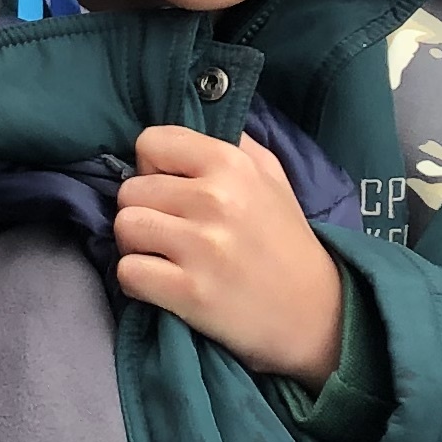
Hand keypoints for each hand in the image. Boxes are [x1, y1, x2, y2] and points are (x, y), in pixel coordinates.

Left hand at [113, 123, 346, 387]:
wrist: (316, 312)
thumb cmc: (285, 239)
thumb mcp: (270, 175)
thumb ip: (231, 143)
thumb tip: (186, 129)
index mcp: (232, 163)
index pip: (150, 142)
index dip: (152, 167)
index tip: (170, 189)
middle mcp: (214, 198)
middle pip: (130, 190)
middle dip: (144, 210)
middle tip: (170, 230)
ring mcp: (201, 246)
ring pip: (125, 227)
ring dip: (136, 245)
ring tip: (163, 255)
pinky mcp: (190, 292)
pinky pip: (127, 272)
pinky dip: (136, 280)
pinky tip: (161, 283)